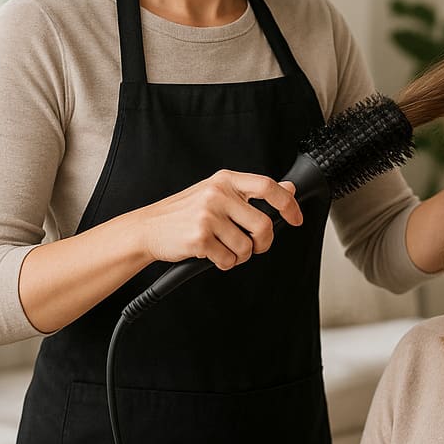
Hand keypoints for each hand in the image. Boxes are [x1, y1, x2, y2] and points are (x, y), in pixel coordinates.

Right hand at [135, 170, 302, 269]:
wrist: (147, 228)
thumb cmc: (184, 213)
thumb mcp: (218, 193)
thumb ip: (252, 192)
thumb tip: (288, 189)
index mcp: (225, 180)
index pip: (268, 186)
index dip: (288, 204)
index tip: (296, 218)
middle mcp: (218, 194)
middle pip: (263, 224)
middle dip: (263, 243)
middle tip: (253, 246)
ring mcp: (208, 215)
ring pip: (247, 246)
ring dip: (240, 256)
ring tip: (224, 248)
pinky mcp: (200, 237)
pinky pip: (229, 259)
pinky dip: (225, 263)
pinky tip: (211, 254)